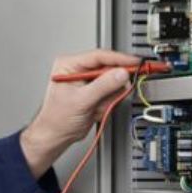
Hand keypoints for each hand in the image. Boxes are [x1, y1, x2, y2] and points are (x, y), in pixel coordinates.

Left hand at [19, 49, 140, 177]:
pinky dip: (108, 104)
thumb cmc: (57, 118)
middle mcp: (80, 70)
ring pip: (113, 83)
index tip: (135, 62)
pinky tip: (96, 110)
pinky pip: (112, 94)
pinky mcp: (96, 93)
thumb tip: (121, 73)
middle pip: (109, 69)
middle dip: (113, 85)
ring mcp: (89, 82)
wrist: (56, 136)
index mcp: (70, 65)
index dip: (119, 59)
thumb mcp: (81, 100)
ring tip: (95, 107)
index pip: (99, 56)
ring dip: (109, 98)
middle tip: (113, 94)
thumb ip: (103, 86)